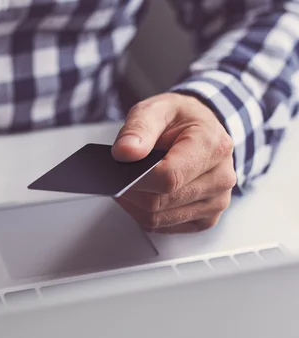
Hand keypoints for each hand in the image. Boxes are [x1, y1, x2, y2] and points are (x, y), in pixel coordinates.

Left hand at [112, 93, 236, 232]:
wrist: (200, 128)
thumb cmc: (180, 119)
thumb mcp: (156, 109)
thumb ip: (138, 128)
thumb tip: (124, 153)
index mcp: (213, 147)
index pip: (169, 177)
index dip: (137, 179)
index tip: (118, 170)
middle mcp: (221, 178)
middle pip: (160, 202)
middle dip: (131, 191)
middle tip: (118, 175)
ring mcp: (216, 202)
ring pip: (157, 219)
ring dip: (134, 204)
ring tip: (129, 182)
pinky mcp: (205, 219)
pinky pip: (162, 227)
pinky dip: (144, 214)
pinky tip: (142, 195)